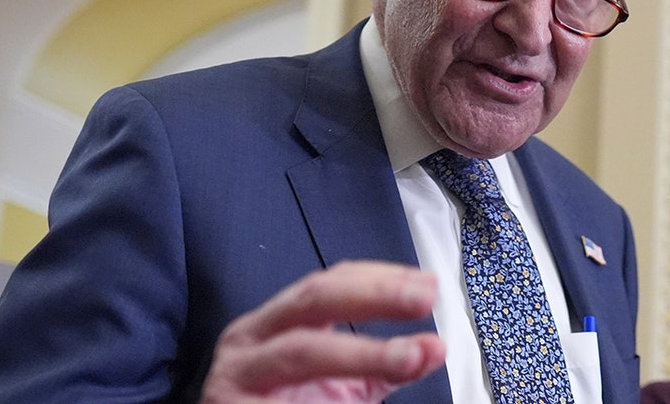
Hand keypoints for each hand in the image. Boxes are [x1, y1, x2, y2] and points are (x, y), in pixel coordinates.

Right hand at [201, 260, 445, 402]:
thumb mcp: (339, 381)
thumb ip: (387, 364)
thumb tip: (434, 348)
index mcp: (275, 322)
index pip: (329, 283)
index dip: (379, 278)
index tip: (426, 284)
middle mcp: (250, 341)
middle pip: (313, 300)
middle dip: (372, 296)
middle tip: (421, 299)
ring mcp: (235, 378)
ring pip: (302, 352)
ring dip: (362, 352)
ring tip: (408, 358)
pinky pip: (288, 402)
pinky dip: (325, 401)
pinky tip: (356, 403)